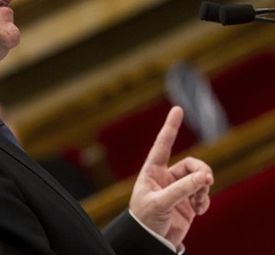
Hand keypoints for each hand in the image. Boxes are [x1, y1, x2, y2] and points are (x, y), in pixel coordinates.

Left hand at [129, 106, 213, 246]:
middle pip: (192, 164)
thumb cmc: (145, 219)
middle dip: (202, 172)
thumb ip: (182, 189)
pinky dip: (204, 201)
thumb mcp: (161, 203)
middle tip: (206, 183)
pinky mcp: (187, 202)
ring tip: (198, 203)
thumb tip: (204, 177)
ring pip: (200, 179)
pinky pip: (203, 194)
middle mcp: (166, 177)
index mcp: (152, 171)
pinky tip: (199, 211)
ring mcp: (178, 189)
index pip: (162, 144)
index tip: (177, 109)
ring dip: (203, 189)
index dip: (170, 126)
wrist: (149, 241)